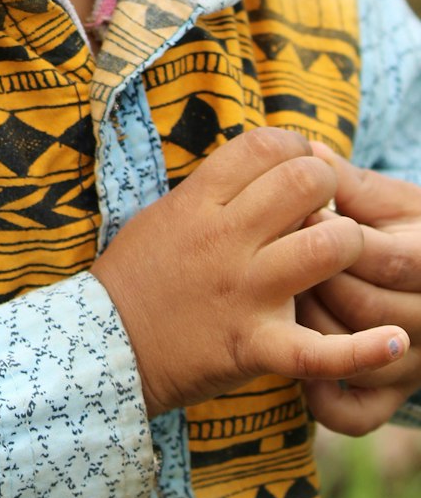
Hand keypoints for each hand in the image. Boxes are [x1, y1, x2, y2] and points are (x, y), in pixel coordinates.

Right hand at [92, 127, 406, 417]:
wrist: (106, 345)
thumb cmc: (136, 274)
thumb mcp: (164, 212)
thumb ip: (214, 189)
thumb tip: (265, 163)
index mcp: (198, 200)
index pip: (265, 146)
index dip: (295, 147)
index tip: (297, 165)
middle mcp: (225, 238)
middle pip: (303, 183)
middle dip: (327, 186)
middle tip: (322, 206)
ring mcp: (244, 292)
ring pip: (325, 247)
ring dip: (347, 245)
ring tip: (341, 254)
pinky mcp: (255, 346)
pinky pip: (320, 352)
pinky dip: (364, 351)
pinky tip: (394, 341)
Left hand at [297, 148, 420, 434]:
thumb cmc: (402, 231)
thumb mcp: (389, 201)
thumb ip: (351, 182)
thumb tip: (310, 152)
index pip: (377, 256)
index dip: (329, 232)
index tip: (297, 211)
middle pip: (362, 307)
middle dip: (313, 276)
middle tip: (277, 251)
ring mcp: (409, 365)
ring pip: (352, 358)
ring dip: (308, 325)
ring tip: (280, 291)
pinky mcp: (387, 397)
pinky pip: (354, 414)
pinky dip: (322, 398)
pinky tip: (295, 365)